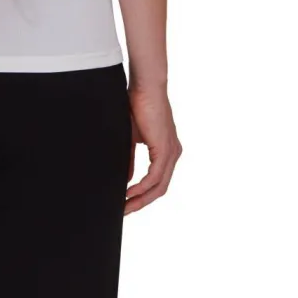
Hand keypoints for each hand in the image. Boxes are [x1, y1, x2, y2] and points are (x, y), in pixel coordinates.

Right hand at [124, 85, 181, 214]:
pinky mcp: (165, 150)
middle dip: (141, 202)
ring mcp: (171, 153)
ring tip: (124, 207)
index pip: (157, 180)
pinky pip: (155, 177)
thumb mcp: (132, 137)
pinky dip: (142, 187)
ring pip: (159, 187)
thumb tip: (128, 179)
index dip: (143, 194)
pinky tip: (129, 192)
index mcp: (166, 150)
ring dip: (141, 199)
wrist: (145, 86)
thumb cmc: (137, 104)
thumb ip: (131, 158)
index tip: (127, 202)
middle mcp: (173, 154)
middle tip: (124, 212)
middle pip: (160, 189)